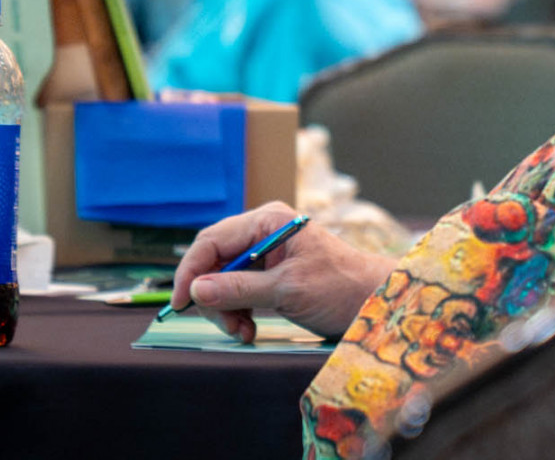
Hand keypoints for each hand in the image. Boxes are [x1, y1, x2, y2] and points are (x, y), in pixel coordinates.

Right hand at [171, 202, 395, 342]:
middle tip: (228, 326)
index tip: (180, 303)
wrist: (375, 300)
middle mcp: (263, 232)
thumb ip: (240, 289)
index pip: (212, 241)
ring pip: (223, 280)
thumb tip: (196, 289)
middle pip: (214, 262)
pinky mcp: (269, 274)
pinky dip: (239, 312)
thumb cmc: (340, 287)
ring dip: (227, 309)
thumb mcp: (287, 290)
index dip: (190, 272)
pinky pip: (238, 291)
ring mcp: (265, 253)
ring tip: (244, 332)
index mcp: (268, 222)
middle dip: (213, 297)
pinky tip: (249, 328)